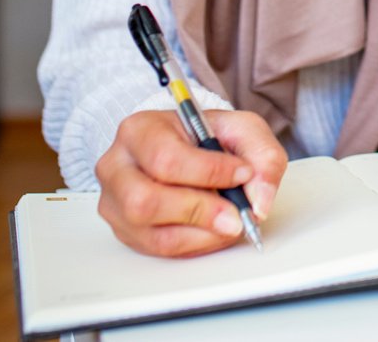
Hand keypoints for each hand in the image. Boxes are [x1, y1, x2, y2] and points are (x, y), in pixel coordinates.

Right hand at [94, 109, 286, 257]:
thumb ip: (262, 156)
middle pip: (146, 200)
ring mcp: (115, 202)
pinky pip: (156, 248)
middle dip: (200, 211)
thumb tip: (260, 201)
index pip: (167, 158)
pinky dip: (192, 244)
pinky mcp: (124, 229)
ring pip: (150, 232)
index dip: (209, 172)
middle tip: (236, 214)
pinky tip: (212, 230)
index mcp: (139, 130)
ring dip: (198, 233)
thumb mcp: (241, 129)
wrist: (183, 146)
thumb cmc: (205, 136)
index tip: (243, 173)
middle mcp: (117, 166)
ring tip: (229, 223)